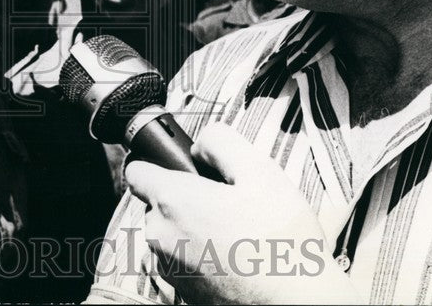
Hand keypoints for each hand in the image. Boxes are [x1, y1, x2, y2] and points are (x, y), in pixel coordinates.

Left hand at [125, 123, 359, 304]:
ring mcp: (170, 268)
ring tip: (236, 231)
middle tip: (227, 201)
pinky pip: (183, 260)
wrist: (295, 302)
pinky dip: (201, 254)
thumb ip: (220, 142)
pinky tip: (235, 256)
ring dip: (193, 227)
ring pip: (171, 232)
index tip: (183, 166)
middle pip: (157, 203)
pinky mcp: (183, 292)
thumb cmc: (280, 237)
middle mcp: (160, 236)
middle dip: (185, 197)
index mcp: (172, 201)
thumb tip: (199, 147)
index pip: (136, 171)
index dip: (158, 161)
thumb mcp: (258, 169)